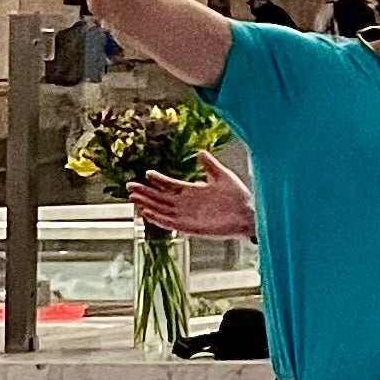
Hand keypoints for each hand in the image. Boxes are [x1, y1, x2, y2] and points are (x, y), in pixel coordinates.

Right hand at [129, 156, 253, 238]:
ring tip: (133, 198)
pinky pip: (169, 224)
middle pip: (161, 197)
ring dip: (147, 204)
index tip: (147, 173)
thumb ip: (210, 165)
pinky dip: (157, 219)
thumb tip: (200, 151)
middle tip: (130, 186)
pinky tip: (146, 212)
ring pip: (161, 209)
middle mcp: (187, 204)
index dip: (159, 179)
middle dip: (146, 192)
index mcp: (193, 191)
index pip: (170, 184)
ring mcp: (187, 216)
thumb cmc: (239, 197)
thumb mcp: (223, 176)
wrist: (249, 214)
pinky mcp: (190, 227)